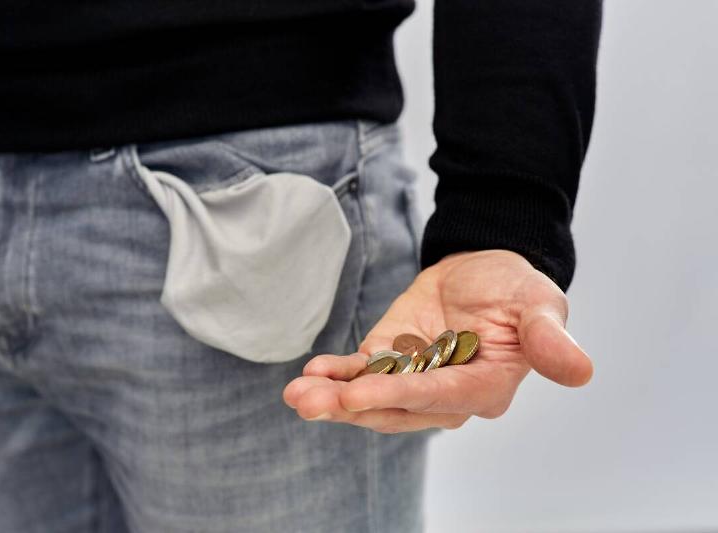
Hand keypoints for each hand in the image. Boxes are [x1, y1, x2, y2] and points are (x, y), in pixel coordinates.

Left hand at [282, 249, 592, 432]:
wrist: (485, 270)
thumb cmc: (518, 289)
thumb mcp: (540, 305)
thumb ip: (550, 339)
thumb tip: (581, 371)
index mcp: (486, 386)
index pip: (439, 396)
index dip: (399, 396)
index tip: (357, 395)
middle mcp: (446, 393)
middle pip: (396, 406)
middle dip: (351, 405)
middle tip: (307, 401)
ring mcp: (414, 378)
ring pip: (371, 395)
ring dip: (333, 397)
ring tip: (297, 394)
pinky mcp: (391, 358)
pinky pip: (361, 370)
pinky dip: (336, 373)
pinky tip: (310, 372)